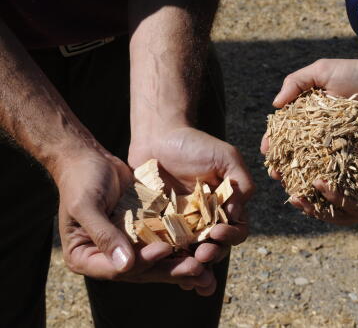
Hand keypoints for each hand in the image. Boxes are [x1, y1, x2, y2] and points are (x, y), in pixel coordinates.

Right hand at [56, 149, 214, 292]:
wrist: (90, 158)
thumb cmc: (80, 179)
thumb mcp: (86, 206)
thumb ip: (103, 235)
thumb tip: (125, 265)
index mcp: (84, 257)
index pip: (115, 269)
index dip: (142, 262)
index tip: (164, 250)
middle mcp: (106, 258)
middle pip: (140, 271)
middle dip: (169, 270)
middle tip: (197, 269)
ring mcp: (125, 248)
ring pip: (155, 261)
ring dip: (179, 264)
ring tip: (205, 268)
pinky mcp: (141, 235)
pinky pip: (161, 243)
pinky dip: (180, 247)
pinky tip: (201, 248)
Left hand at [129, 126, 254, 292]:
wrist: (158, 137)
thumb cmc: (195, 144)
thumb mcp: (226, 157)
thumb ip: (241, 182)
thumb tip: (236, 213)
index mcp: (225, 208)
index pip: (236, 231)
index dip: (231, 237)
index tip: (218, 232)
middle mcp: (206, 222)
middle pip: (215, 248)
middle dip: (211, 254)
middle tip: (202, 254)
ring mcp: (182, 227)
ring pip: (190, 254)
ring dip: (191, 266)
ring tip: (186, 267)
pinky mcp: (158, 228)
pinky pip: (164, 248)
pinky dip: (166, 261)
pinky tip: (163, 266)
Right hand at [261, 59, 357, 177]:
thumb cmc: (357, 72)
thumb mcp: (323, 70)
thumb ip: (297, 81)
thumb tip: (275, 104)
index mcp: (305, 117)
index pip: (284, 133)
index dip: (273, 143)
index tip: (266, 152)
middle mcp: (317, 136)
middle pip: (295, 154)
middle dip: (283, 166)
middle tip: (277, 175)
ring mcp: (336, 148)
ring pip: (314, 168)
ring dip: (302, 179)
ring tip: (294, 188)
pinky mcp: (355, 157)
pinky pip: (339, 172)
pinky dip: (329, 182)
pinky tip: (321, 191)